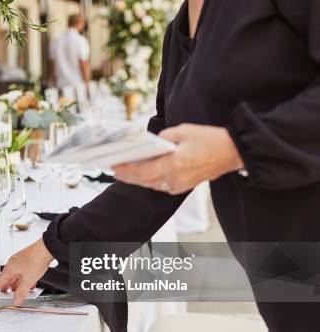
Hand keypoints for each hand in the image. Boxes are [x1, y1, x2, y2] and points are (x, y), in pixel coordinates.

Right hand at [0, 239, 53, 305]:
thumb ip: (21, 292)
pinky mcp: (27, 260)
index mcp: (10, 269)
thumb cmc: (35, 260)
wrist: (46, 248)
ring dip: (16, 284)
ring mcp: (20, 262)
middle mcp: (13, 264)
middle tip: (4, 294)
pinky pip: (23, 272)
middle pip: (7, 278)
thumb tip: (15, 301)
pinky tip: (29, 284)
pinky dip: (24, 280)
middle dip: (6, 287)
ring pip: (15, 276)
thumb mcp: (28, 280)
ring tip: (18, 292)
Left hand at [112, 124, 243, 194]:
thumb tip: (150, 143)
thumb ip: (163, 137)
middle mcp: (175, 178)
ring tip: (123, 173)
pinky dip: (149, 180)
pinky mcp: (184, 186)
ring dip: (137, 180)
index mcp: (174, 165)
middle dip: (127, 176)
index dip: (126, 170)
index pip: (143, 171)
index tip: (114, 166)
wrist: (233, 152)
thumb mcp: (183, 131)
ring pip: (152, 185)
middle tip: (113, 170)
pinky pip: (161, 185)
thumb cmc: (210, 140)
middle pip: (144, 181)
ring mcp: (180, 185)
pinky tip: (141, 175)